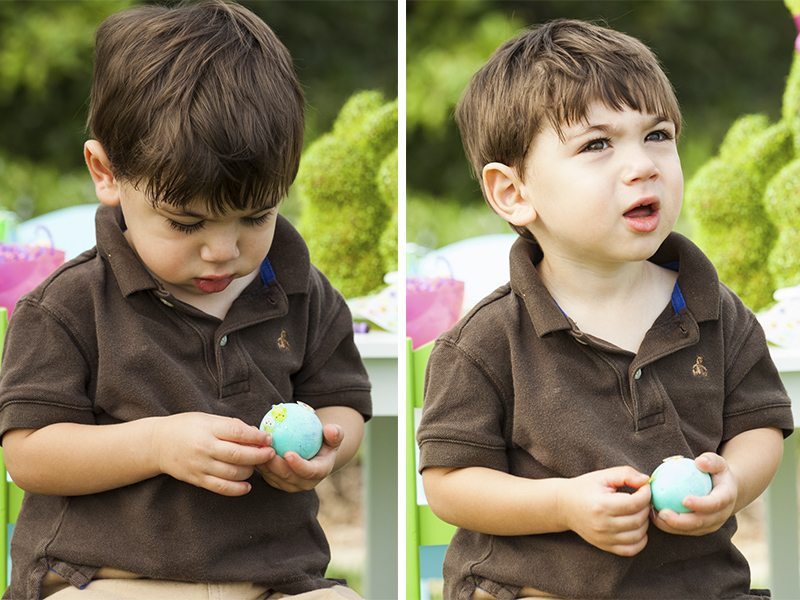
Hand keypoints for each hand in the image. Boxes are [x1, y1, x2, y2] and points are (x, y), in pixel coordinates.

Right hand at [153, 412, 273, 496]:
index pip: (237, 432)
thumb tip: (256, 434)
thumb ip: (230, 426)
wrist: (157, 444)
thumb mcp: (207, 419)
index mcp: (208, 428)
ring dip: (249, 471)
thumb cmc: (186, 427)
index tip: (269, 438)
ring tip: (256, 466)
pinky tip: (247, 486)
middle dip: (258, 455)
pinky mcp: (197, 479)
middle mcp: (204, 447)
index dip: (256, 437)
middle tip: (270, 453)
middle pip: (237, 454)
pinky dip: (237, 489)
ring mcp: (200, 465)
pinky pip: (220, 487)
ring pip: (232, 473)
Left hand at [257, 423, 343, 492]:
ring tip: (256, 446)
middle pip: (286, 477)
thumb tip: (330, 429)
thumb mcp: (334, 436)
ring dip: (263, 462)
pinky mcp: (276, 481)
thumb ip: (335, 434)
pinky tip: (252, 445)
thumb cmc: (325, 441)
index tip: (288, 453)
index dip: (298, 465)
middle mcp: (302, 483)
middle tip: (266, 449)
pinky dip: (258, 461)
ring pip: (272, 476)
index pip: (308, 472)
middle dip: (275, 465)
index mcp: (318, 473)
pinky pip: (265, 473)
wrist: (315, 454)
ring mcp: (287, 484)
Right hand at [559, 466, 651, 556]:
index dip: (646, 493)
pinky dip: (640, 540)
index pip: (636, 503)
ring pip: (638, 535)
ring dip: (644, 522)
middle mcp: (603, 525)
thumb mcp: (603, 476)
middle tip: (641, 497)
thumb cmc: (584, 488)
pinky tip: (637, 528)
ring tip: (637, 511)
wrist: (563, 505)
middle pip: (639, 519)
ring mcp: (604, 538)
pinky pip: (631, 550)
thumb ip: (626, 474)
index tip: (644, 487)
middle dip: (646, 506)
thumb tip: (646, 480)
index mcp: (602, 505)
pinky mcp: (605, 546)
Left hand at [652, 453, 736, 535]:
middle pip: (701, 522)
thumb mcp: (717, 462)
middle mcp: (721, 515)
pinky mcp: (701, 529)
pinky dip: (669, 526)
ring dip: (672, 526)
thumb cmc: (716, 472)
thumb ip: (710, 461)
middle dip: (681, 521)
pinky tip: (654, 516)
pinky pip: (684, 530)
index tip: (684, 500)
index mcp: (727, 498)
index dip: (701, 504)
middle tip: (663, 513)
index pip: (715, 503)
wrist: (723, 490)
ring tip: (655, 516)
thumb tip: (699, 462)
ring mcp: (711, 524)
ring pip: (691, 530)